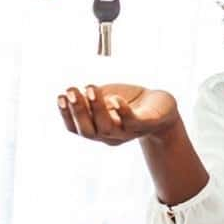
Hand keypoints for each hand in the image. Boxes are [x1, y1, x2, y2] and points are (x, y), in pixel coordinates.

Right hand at [57, 83, 178, 145]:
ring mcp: (127, 132)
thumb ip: (90, 98)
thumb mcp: (106, 98)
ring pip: (107, 127)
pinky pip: (132, 122)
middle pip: (88, 131)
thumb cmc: (130, 102)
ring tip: (90, 88)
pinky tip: (115, 99)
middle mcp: (110, 135)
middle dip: (78, 111)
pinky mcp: (145, 124)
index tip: (60, 96)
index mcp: (97, 129)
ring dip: (96, 108)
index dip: (66, 115)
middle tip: (71, 91)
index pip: (76, 129)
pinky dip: (122, 112)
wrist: (163, 107)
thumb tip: (70, 93)